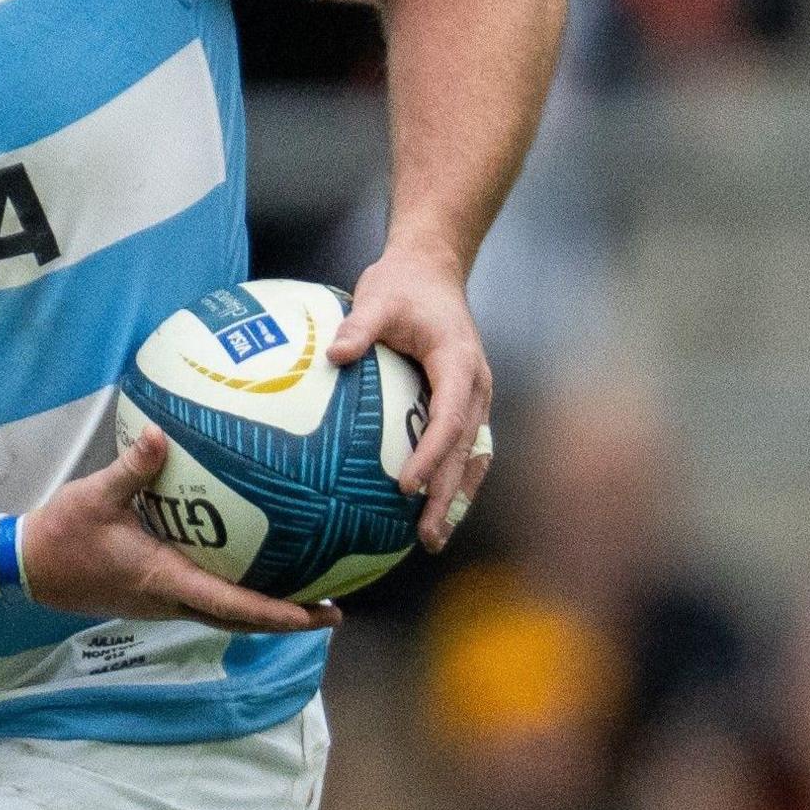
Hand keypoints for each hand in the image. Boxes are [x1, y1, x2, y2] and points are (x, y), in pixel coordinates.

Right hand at [21, 430, 337, 637]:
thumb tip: (159, 433)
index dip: (278, 613)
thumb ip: (132, 468)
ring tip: (308, 595)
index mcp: (163, 580)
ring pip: (225, 614)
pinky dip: (240, 594)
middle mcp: (169, 599)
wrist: (28, 567)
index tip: (318, 614)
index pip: (232, 605)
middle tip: (333, 611)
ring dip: (266, 611)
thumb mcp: (94, 496)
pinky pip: (208, 599)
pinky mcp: (155, 592)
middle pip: (240, 621)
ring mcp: (163, 600)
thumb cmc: (61, 535)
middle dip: (288, 620)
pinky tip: (255, 567)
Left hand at [331, 246, 491, 549]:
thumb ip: (359, 326)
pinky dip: (452, 482)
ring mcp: (474, 399)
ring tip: (433, 539)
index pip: (449, 419)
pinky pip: (464, 451)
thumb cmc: (402, 285)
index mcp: (459, 364)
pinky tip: (428, 511)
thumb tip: (334, 354)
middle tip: (426, 536)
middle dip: (449, 496)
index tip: (407, 486)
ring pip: (473, 457)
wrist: (433, 270)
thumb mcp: (377, 297)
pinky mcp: (464, 405)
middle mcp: (475, 386)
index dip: (431, 455)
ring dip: (456, 498)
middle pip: (466, 451)